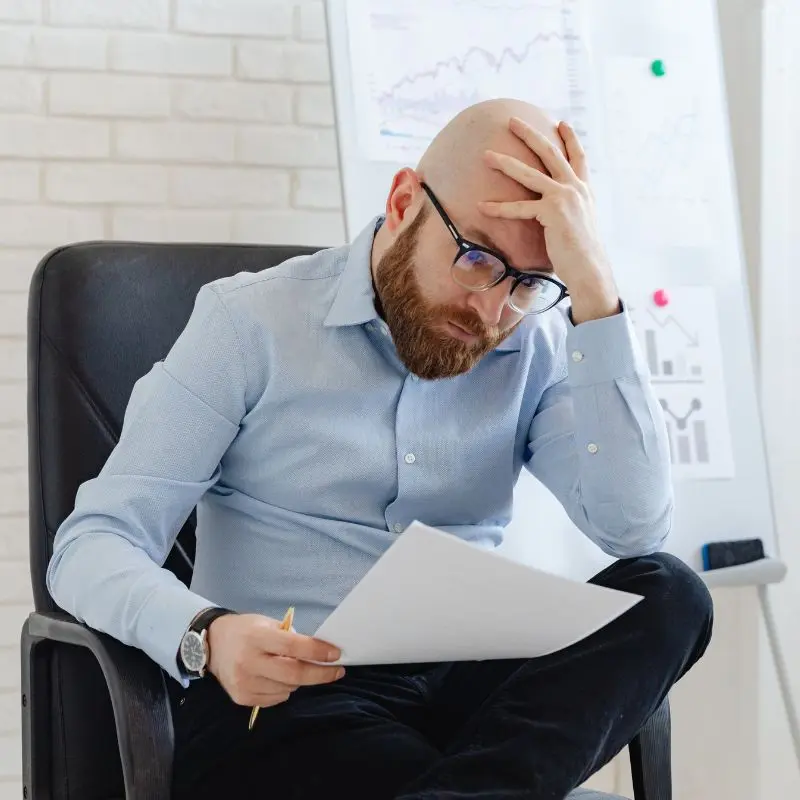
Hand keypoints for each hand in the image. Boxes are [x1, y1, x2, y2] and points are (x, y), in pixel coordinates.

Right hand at [207, 612, 344, 706]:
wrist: (213, 644)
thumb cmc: (246, 630)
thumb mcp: (267, 623)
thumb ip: (290, 637)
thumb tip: (319, 652)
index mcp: (256, 638)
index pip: (293, 646)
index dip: (317, 651)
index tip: (336, 654)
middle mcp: (248, 662)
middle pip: (293, 674)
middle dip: (320, 674)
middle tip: (337, 671)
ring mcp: (244, 683)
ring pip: (288, 689)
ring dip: (300, 681)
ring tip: (296, 668)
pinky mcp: (242, 698)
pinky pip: (276, 698)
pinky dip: (285, 689)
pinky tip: (278, 677)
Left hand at [479, 117, 618, 322]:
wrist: (589, 267)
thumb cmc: (581, 253)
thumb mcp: (579, 224)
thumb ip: (570, 211)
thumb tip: (559, 213)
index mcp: (584, 190)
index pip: (579, 158)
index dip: (571, 139)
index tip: (562, 123)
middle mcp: (576, 188)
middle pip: (550, 153)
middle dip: (530, 134)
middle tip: (512, 121)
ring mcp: (564, 197)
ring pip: (529, 174)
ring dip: (505, 163)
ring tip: (487, 155)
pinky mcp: (551, 212)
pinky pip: (519, 208)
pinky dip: (499, 208)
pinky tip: (481, 206)